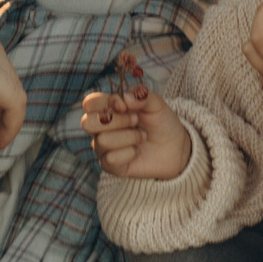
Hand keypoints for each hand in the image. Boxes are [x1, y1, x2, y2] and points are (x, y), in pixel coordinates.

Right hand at [80, 52, 190, 179]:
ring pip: (102, 141)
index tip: (124, 105)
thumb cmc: (161, 122)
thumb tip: (124, 98)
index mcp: (108, 109)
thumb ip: (142, 95)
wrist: (176, 147)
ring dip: (128, 137)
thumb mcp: (156, 104)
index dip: (104, 103)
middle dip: (116, 121)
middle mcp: (101, 128)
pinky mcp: (111, 166)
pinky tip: (137, 151)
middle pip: (87, 123)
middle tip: (135, 121)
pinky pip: (111, 159)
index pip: (90, 103)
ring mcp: (104, 148)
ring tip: (142, 136)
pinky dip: (129, 153)